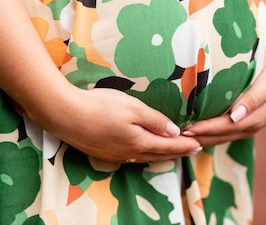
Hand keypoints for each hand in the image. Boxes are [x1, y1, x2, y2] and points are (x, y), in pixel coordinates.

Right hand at [31, 86, 202, 163]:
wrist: (66, 115)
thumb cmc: (100, 107)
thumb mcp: (134, 108)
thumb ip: (155, 120)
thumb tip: (175, 131)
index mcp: (140, 142)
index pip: (169, 146)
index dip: (185, 145)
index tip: (199, 145)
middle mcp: (129, 153)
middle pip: (159, 154)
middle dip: (177, 152)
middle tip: (191, 150)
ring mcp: (114, 155)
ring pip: (144, 157)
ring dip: (161, 154)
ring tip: (171, 151)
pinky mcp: (102, 152)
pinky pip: (130, 157)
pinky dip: (143, 153)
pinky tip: (141, 149)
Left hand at [182, 59, 265, 146]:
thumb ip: (252, 99)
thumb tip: (236, 116)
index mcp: (255, 118)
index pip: (226, 127)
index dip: (207, 130)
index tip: (188, 129)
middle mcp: (249, 126)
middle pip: (221, 136)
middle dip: (200, 138)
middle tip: (177, 136)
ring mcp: (246, 126)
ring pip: (221, 137)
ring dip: (202, 138)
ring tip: (181, 137)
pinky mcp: (243, 123)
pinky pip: (224, 132)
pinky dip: (209, 133)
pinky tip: (195, 132)